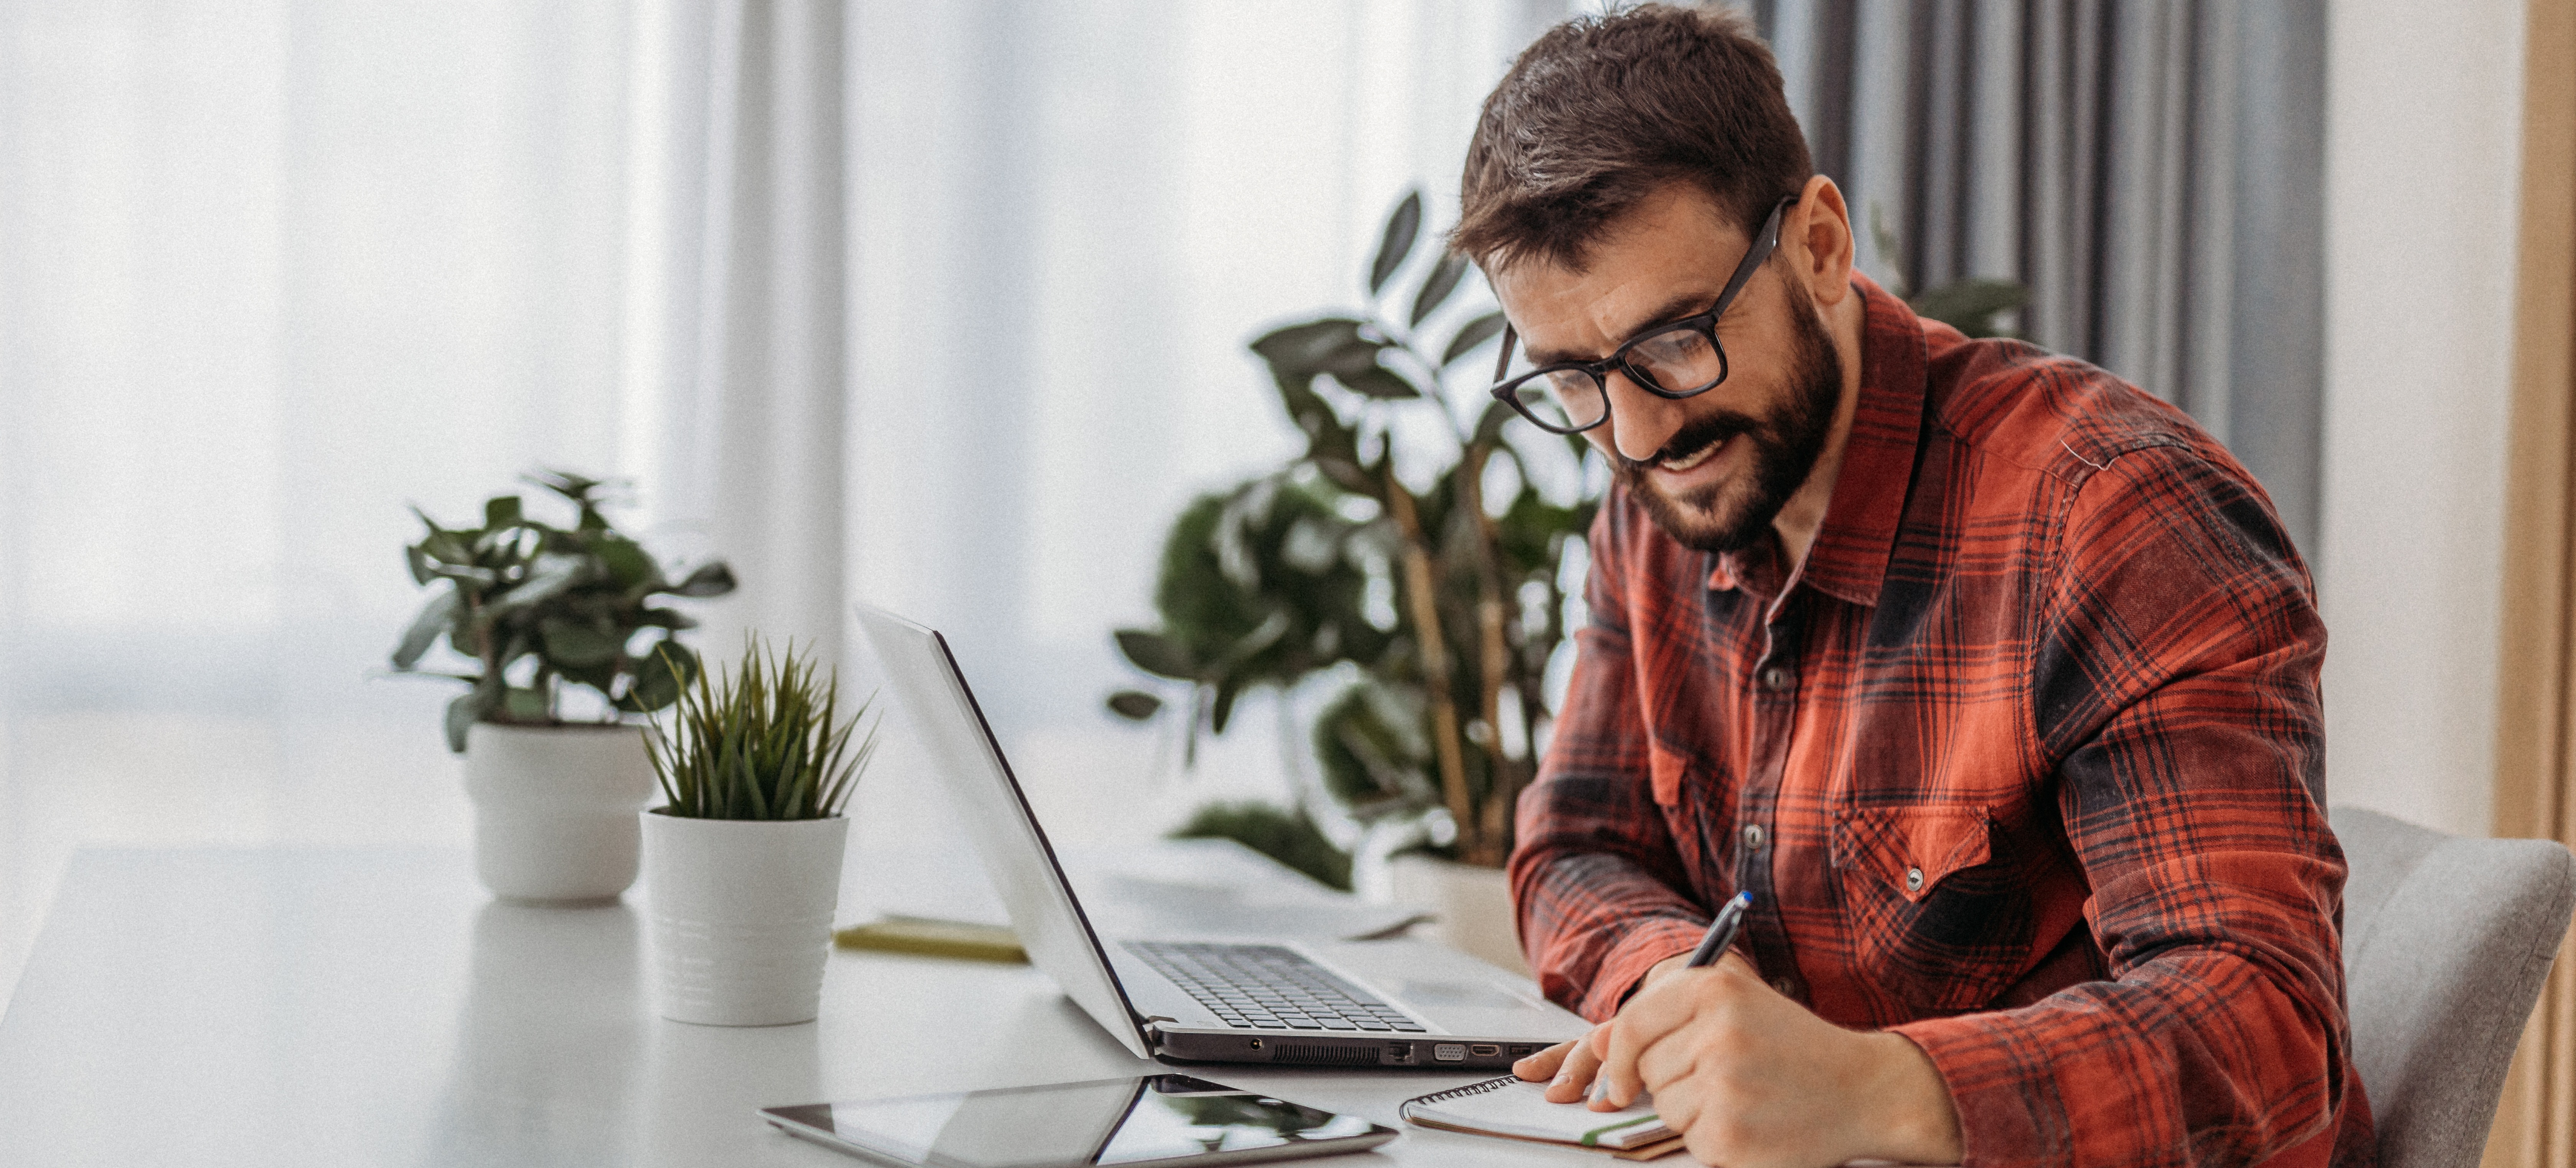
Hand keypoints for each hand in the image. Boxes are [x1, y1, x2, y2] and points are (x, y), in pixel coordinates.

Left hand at [1512, 956, 1961, 1167]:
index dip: (1620, 1055)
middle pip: (1647, 1071)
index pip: (1630, 1024)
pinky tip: (1754, 1123)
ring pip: (1666, 1108)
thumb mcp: (1736, 1007)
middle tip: (1729, 1076)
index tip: (1624, 1076)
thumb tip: (1598, 1046)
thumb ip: (1666, 1016)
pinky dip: (1715, 1139)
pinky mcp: (1730, 1136)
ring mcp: (1725, 1087)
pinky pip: (1690, 1141)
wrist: (1868, 1090)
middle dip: (1674, 1080)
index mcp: (1715, 991)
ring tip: (1747, 1096)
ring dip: (1696, 1110)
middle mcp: (1717, 1034)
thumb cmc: (1796, 1048)